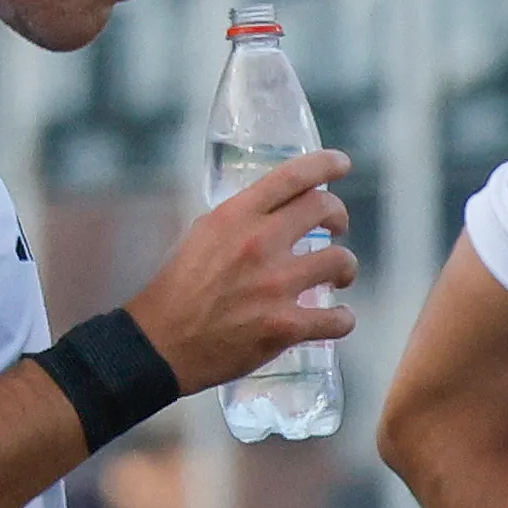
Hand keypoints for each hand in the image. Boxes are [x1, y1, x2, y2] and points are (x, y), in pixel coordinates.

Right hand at [128, 150, 356, 393]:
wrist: (161, 343)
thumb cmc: (177, 289)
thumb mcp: (200, 237)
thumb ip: (237, 222)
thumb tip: (269, 212)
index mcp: (234, 217)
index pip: (290, 177)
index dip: (324, 165)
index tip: (341, 165)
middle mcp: (259, 244)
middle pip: (325, 208)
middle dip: (339, 216)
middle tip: (337, 230)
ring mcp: (275, 286)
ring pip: (341, 260)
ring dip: (345, 269)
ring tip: (336, 278)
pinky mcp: (285, 326)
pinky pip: (338, 318)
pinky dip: (342, 319)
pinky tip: (335, 318)